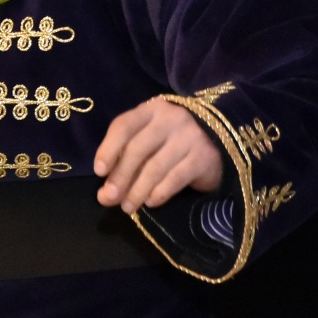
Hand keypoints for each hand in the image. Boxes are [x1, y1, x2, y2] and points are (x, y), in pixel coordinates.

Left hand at [94, 97, 224, 212]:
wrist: (218, 142)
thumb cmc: (171, 143)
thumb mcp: (147, 142)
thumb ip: (124, 162)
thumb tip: (105, 195)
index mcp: (151, 110)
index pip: (124, 126)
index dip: (108, 149)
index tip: (99, 171)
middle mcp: (171, 118)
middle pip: (137, 149)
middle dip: (120, 177)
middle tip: (109, 198)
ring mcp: (190, 136)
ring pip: (155, 167)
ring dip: (137, 190)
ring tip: (127, 207)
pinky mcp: (204, 157)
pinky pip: (175, 178)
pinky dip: (160, 193)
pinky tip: (150, 203)